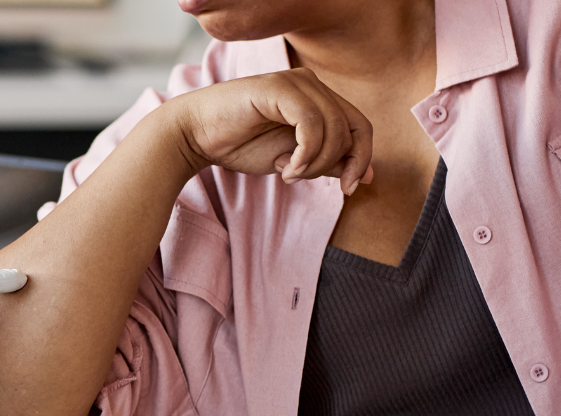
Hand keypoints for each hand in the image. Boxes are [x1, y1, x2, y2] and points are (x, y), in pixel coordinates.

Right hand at [169, 68, 374, 194]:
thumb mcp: (292, 160)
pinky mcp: (279, 88)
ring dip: (316, 161)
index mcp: (317, 98)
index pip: (359, 126)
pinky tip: (286, 166)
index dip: (362, 158)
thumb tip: (365, 174)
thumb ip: (326, 161)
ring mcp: (296, 82)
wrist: (195, 136)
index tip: (350, 188)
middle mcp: (311, 84)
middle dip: (342, 162)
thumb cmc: (239, 145)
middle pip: (354, 126)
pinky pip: (311, 123)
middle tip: (313, 182)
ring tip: (289, 173)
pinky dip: (306, 152)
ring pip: (334, 127)